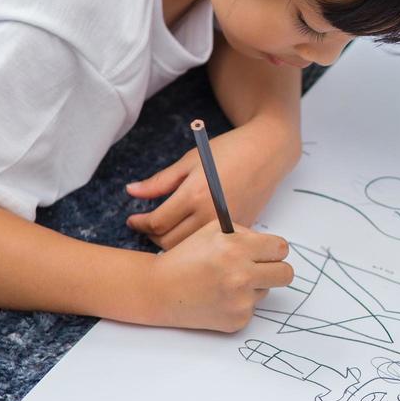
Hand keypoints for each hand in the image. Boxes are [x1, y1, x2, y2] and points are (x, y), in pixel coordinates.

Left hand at [126, 118, 299, 248]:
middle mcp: (211, 215)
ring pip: (190, 249)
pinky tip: (192, 231)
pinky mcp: (241, 229)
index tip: (133, 220)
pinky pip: (213, 245)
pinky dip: (197, 243)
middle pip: (170, 242)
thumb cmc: (229, 151)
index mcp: (194, 195)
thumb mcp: (190, 160)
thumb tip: (131, 191)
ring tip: (167, 230)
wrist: (268, 151)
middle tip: (147, 227)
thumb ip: (160, 181)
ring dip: (173, 243)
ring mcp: (228, 225)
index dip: (139, 224)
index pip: (157, 223)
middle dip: (152, 237)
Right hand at [148, 220, 293, 331]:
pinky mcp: (236, 320)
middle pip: (286, 274)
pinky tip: (217, 298)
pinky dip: (239, 304)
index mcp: (237, 248)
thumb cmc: (185, 257)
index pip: (281, 248)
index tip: (266, 253)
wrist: (159, 290)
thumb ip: (245, 233)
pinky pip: (251, 308)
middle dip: (276, 269)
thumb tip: (270, 245)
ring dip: (252, 287)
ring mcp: (240, 301)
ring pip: (266, 291)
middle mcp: (242, 275)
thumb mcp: (212, 231)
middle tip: (261, 269)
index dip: (273, 250)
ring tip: (225, 283)